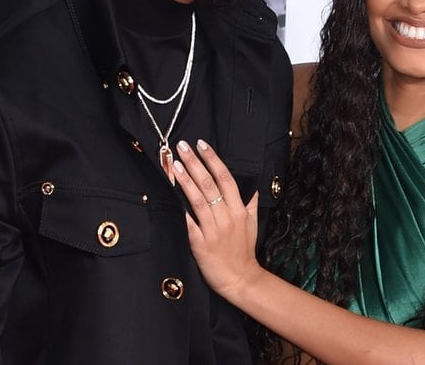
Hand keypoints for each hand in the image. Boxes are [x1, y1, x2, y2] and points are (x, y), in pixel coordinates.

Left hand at [173, 140, 263, 296]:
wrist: (239, 279)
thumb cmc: (244, 251)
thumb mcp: (253, 225)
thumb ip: (251, 204)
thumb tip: (253, 187)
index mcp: (239, 210)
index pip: (225, 178)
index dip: (213, 160)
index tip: (202, 145)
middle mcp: (226, 217)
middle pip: (209, 184)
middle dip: (195, 163)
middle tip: (183, 146)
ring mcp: (213, 230)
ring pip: (198, 200)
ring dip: (186, 180)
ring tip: (175, 165)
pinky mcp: (200, 243)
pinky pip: (189, 223)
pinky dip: (181, 210)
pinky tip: (171, 196)